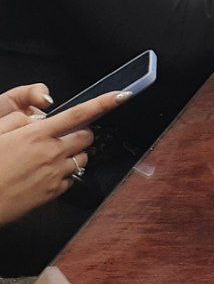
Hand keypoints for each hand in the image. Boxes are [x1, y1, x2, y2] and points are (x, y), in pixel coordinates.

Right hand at [0, 90, 127, 225]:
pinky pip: (71, 178)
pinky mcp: (53, 193)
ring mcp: (54, 174)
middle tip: (64, 136)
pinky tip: (46, 175)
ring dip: (75, 154)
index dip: (103, 103)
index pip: (78, 114)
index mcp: (37, 135)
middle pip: (86, 136)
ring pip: (83, 158)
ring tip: (52, 158)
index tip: (121, 95)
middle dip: (82, 132)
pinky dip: (65, 174)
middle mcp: (51, 153)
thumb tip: (37, 119)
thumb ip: (18, 121)